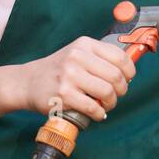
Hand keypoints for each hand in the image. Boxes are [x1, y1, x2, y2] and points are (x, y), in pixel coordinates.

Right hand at [21, 36, 136, 122]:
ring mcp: (69, 76)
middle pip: (116, 76)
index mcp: (84, 44)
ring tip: (106, 105)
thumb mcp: (78, 54)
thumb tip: (128, 71)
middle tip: (116, 95)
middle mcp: (77, 57)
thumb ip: (100, 58)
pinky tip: (96, 113)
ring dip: (111, 103)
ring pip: (107, 92)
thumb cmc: (59, 70)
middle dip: (121, 90)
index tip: (127, 79)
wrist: (29, 82)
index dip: (129, 71)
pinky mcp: (64, 95)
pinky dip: (99, 114)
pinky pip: (93, 107)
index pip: (120, 56)